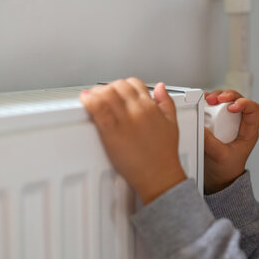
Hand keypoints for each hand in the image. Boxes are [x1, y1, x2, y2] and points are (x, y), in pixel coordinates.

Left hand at [80, 78, 186, 203]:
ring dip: (97, 92)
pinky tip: (86, 101)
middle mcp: (137, 110)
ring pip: (106, 94)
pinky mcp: (111, 132)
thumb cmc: (164, 154)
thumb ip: (166, 102)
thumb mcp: (172, 123)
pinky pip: (97, 109)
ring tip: (93, 97)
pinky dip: (89, 101)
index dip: (124, 85)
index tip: (119, 91)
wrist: (159, 175)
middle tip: (105, 96)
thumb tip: (160, 87)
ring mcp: (124, 120)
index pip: (134, 84)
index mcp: (151, 107)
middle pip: (118, 86)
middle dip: (110, 88)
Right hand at [204, 90, 258, 193]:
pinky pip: (216, 106)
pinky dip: (209, 102)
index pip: (254, 110)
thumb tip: (200, 127)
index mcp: (249, 132)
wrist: (218, 179)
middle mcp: (240, 124)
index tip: (231, 107)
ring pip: (228, 101)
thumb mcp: (219, 156)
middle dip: (228, 96)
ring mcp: (229, 122)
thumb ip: (210, 142)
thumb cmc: (226, 170)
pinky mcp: (217, 121)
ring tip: (208, 99)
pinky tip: (203, 103)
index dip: (244, 104)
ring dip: (218, 96)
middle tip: (217, 99)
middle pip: (240, 100)